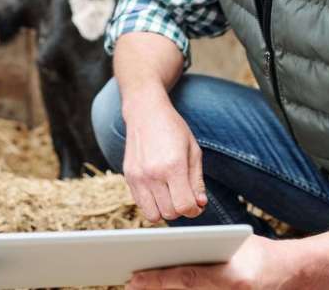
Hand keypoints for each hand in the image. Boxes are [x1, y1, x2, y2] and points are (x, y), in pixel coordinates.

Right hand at [122, 93, 206, 221]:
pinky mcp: (128, 177)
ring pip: (154, 215)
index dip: (195, 210)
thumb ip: (196, 181)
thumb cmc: (172, 128)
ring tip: (170, 196)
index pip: (185, 206)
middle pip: (170, 213)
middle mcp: (153, 174)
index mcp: (173, 166)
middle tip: (185, 196)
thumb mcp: (193, 151)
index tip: (197, 204)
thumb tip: (200, 204)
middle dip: (182, 209)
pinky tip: (158, 191)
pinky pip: (140, 205)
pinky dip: (151, 204)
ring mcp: (138, 177)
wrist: (145, 113)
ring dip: (165, 210)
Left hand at [127, 235, 296, 288]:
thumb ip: (205, 249)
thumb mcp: (234, 244)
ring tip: (142, 286)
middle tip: (130, 283)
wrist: (291, 273)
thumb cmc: (258, 253)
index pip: (187, 279)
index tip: (134, 277)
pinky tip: (163, 289)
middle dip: (155, 289)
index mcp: (233, 277)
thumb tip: (168, 251)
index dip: (158, 280)